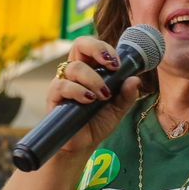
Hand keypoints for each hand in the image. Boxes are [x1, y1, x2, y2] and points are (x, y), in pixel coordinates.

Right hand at [46, 37, 142, 159]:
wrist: (83, 144)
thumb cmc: (98, 122)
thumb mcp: (118, 109)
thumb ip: (127, 95)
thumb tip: (135, 79)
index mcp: (90, 69)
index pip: (93, 47)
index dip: (105, 48)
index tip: (118, 63)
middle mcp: (75, 72)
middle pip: (80, 45)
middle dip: (97, 49)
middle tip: (112, 66)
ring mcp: (63, 83)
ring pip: (74, 68)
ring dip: (93, 79)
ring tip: (103, 95)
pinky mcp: (53, 97)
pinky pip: (62, 85)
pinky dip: (78, 91)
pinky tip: (89, 100)